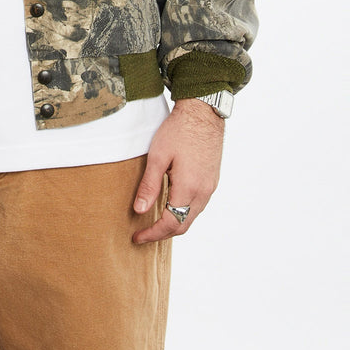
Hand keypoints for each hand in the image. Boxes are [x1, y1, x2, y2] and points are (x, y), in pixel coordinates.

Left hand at [132, 97, 224, 244]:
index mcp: (189, 188)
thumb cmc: (178, 131)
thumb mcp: (158, 156)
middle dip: (162, 233)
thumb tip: (139, 211)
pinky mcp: (212, 180)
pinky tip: (171, 204)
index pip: (170, 223)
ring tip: (154, 221)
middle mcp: (203, 193)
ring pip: (191, 216)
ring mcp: (210, 187)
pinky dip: (183, 212)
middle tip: (143, 233)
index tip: (137, 237)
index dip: (152, 234)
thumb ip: (149, 185)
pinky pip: (198, 205)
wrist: (203, 113)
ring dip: (174, 223)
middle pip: (183, 225)